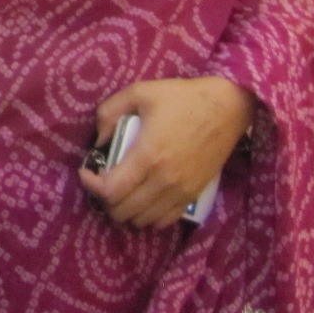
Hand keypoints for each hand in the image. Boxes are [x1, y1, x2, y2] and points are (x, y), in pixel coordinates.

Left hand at [78, 76, 253, 228]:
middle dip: (104, 198)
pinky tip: (143, 198)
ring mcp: (182, 191)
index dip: (90, 186)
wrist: (227, 107)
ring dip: (125, 209)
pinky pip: (166, 220)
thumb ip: (109, 112)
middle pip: (123, 211)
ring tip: (120, 189)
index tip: (86, 172)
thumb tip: (98, 140)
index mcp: (148, 156)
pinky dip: (148, 215)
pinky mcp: (195, 194)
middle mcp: (164, 180)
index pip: (110, 191)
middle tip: (101, 180)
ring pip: (142, 220)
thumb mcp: (139, 92)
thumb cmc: (182, 98)